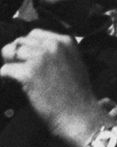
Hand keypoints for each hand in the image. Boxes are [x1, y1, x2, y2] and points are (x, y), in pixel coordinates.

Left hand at [0, 30, 105, 146]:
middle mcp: (53, 45)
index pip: (36, 33)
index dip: (27, 46)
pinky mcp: (28, 73)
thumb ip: (57, 52)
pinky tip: (7, 83)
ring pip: (10, 51)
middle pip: (21, 41)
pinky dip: (3, 77)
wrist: (78, 112)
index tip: (25, 57)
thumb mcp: (74, 62)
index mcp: (66, 41)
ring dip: (9, 63)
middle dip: (16, 53)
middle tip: (17, 67)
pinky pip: (5, 69)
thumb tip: (32, 50)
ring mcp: (40, 58)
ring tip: (12, 75)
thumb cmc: (77, 92)